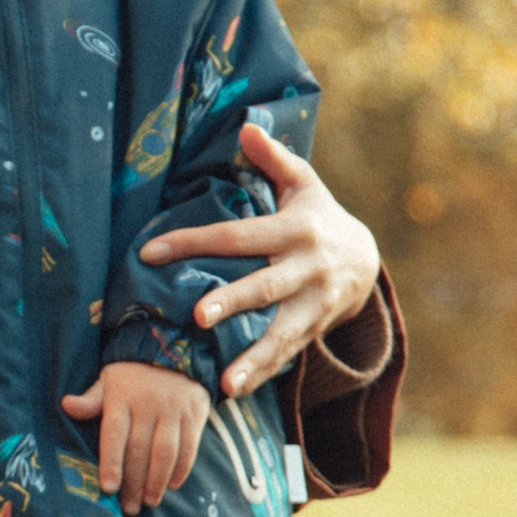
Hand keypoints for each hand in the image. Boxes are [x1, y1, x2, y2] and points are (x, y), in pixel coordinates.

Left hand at [59, 361, 208, 516]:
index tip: (108, 488)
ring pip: (165, 452)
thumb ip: (91, 400)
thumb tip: (66, 405)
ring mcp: (173, 409)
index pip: (115, 434)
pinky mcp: (194, 413)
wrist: (175, 349)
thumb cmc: (133, 374)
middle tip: (129, 508)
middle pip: (139, 450)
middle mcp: (148, 404)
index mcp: (122, 398)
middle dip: (134, 483)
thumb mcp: (109, 380)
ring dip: (157, 481)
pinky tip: (172, 485)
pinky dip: (181, 469)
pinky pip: (189, 447)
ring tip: (149, 501)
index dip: (111, 462)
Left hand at [138, 124, 381, 401]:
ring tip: (225, 382)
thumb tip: (245, 126)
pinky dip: (260, 374)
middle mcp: (307, 269)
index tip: (150, 252)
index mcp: (296, 230)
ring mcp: (313, 305)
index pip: (237, 235)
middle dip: (232, 302)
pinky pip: (285, 356)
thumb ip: (272, 158)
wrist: (367, 261)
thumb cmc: (318, 216)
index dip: (194, 242)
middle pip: (264, 287)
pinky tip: (231, 391)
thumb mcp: (303, 182)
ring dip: (253, 358)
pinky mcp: (313, 330)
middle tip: (197, 315)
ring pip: (281, 333)